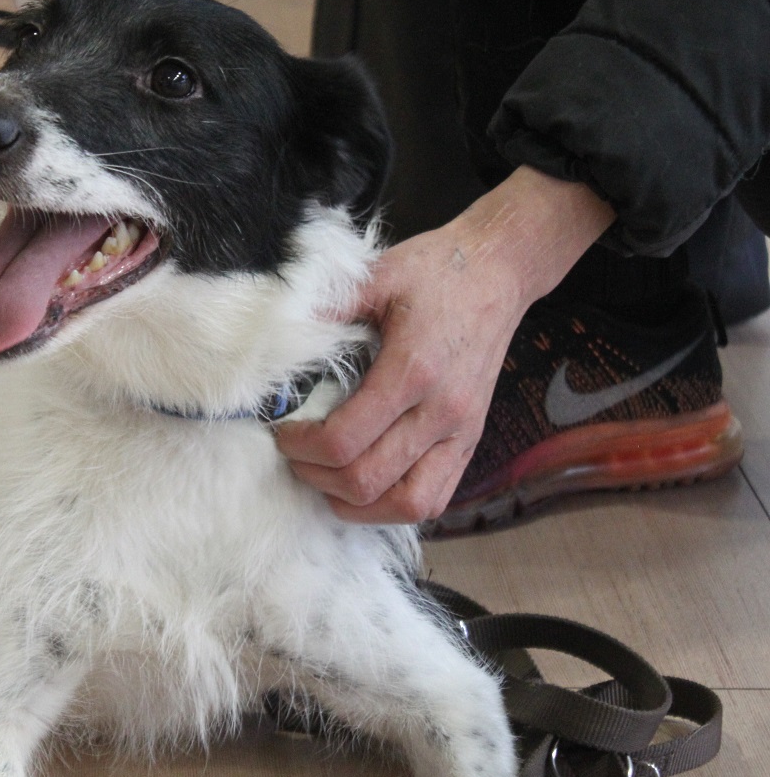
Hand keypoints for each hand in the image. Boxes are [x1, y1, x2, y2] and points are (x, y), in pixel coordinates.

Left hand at [275, 166, 615, 523]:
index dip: (301, 447)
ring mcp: (463, 432)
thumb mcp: (375, 276)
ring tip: (326, 480)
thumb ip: (325, 308)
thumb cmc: (438, 270)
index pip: (345, 439)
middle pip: (369, 480)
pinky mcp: (471, 440)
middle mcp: (443, 411)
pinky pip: (436, 497)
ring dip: (357, 504)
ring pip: (409, 505)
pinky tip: (367, 489)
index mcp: (413, 370)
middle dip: (318, 476)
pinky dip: (396, 506)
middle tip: (295, 455)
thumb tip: (277, 336)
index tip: (282, 432)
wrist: (499, 270)